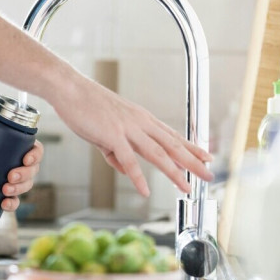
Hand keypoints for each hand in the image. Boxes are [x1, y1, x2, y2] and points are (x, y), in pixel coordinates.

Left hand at [0, 125, 43, 211]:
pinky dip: (12, 204)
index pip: (33, 148)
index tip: (26, 159)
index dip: (35, 154)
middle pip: (32, 170)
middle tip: (10, 176)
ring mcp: (6, 180)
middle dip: (25, 175)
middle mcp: (12, 163)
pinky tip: (4, 204)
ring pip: (25, 186)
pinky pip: (12, 202)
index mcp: (10, 146)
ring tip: (5, 190)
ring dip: (20, 189)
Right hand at [53, 75, 213, 195]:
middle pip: (173, 145)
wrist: (70, 89)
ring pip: (158, 154)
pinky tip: (145, 190)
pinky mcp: (112, 135)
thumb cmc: (85, 106)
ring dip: (174, 172)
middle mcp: (140, 122)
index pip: (172, 135)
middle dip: (193, 162)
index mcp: (141, 119)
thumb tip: (124, 170)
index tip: (206, 156)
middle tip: (209, 174)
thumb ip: (115, 152)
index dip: (191, 147)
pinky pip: (128, 160)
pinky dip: (137, 177)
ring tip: (186, 187)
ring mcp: (128, 128)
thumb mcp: (105, 130)